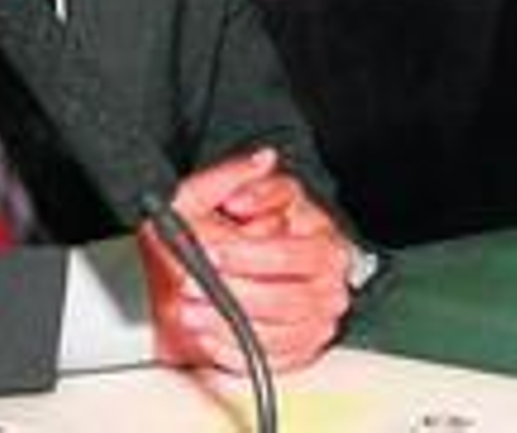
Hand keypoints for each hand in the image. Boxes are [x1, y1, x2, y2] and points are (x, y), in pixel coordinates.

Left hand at [137, 148, 353, 372]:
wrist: (191, 280)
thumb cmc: (207, 236)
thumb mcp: (207, 194)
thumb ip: (233, 174)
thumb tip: (263, 160)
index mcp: (316, 230)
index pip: (297, 246)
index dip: (252, 249)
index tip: (211, 251)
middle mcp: (325, 274)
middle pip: (294, 293)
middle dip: (239, 289)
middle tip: (196, 281)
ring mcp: (315, 314)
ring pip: (281, 328)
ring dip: (230, 320)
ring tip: (191, 309)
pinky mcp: (299, 347)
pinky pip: (272, 357)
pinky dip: (235, 349)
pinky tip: (206, 333)